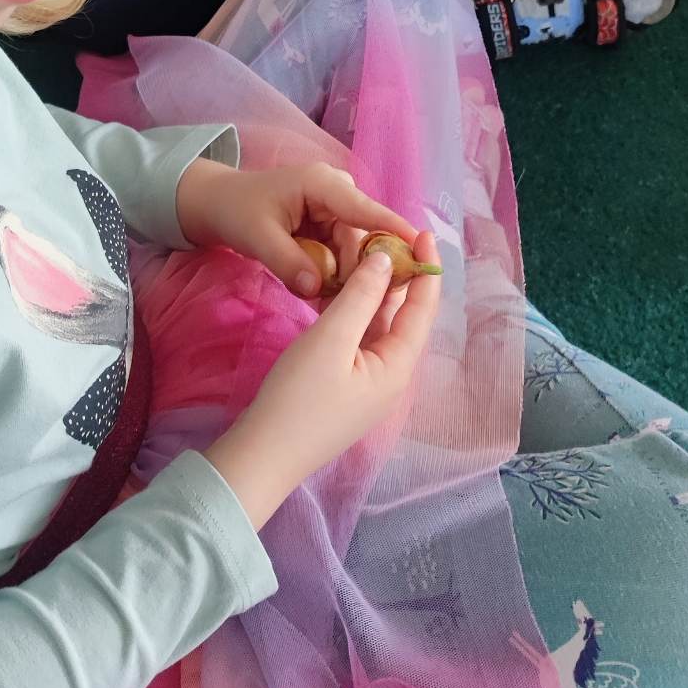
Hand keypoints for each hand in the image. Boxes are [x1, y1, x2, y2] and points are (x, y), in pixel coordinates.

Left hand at [176, 157, 419, 297]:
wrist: (218, 203)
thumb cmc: (237, 211)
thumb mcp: (257, 237)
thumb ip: (288, 263)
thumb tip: (318, 290)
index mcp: (323, 184)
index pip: (365, 210)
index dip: (393, 229)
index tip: (421, 248)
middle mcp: (337, 192)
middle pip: (362, 237)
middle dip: (355, 271)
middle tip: (343, 307)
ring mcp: (335, 208)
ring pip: (352, 250)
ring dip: (341, 277)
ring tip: (324, 303)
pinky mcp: (329, 224)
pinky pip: (341, 253)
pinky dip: (332, 273)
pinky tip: (322, 293)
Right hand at [204, 233, 441, 525]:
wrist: (262, 456)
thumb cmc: (298, 397)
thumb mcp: (330, 339)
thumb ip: (361, 295)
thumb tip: (386, 259)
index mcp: (397, 367)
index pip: (421, 309)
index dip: (425, 269)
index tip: (421, 232)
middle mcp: (390, 378)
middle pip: (403, 318)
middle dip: (400, 278)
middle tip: (390, 237)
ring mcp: (367, 386)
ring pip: (379, 329)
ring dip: (376, 294)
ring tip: (368, 255)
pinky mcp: (344, 390)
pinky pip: (359, 341)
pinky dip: (356, 313)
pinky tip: (343, 293)